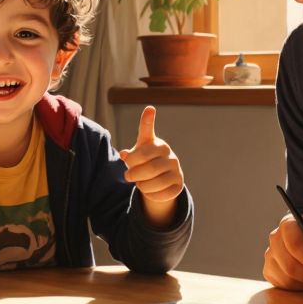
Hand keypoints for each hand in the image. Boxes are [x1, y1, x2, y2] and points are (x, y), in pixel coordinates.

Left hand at [118, 106, 184, 226]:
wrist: (162, 179)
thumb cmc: (145, 163)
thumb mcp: (135, 157)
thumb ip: (130, 155)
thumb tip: (123, 154)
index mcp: (155, 143)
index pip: (148, 132)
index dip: (147, 120)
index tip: (149, 108)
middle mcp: (167, 153)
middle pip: (147, 165)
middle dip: (133, 173)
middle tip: (126, 176)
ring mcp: (175, 168)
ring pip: (155, 180)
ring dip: (142, 185)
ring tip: (138, 184)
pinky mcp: (179, 183)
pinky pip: (163, 192)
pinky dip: (151, 195)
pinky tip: (149, 191)